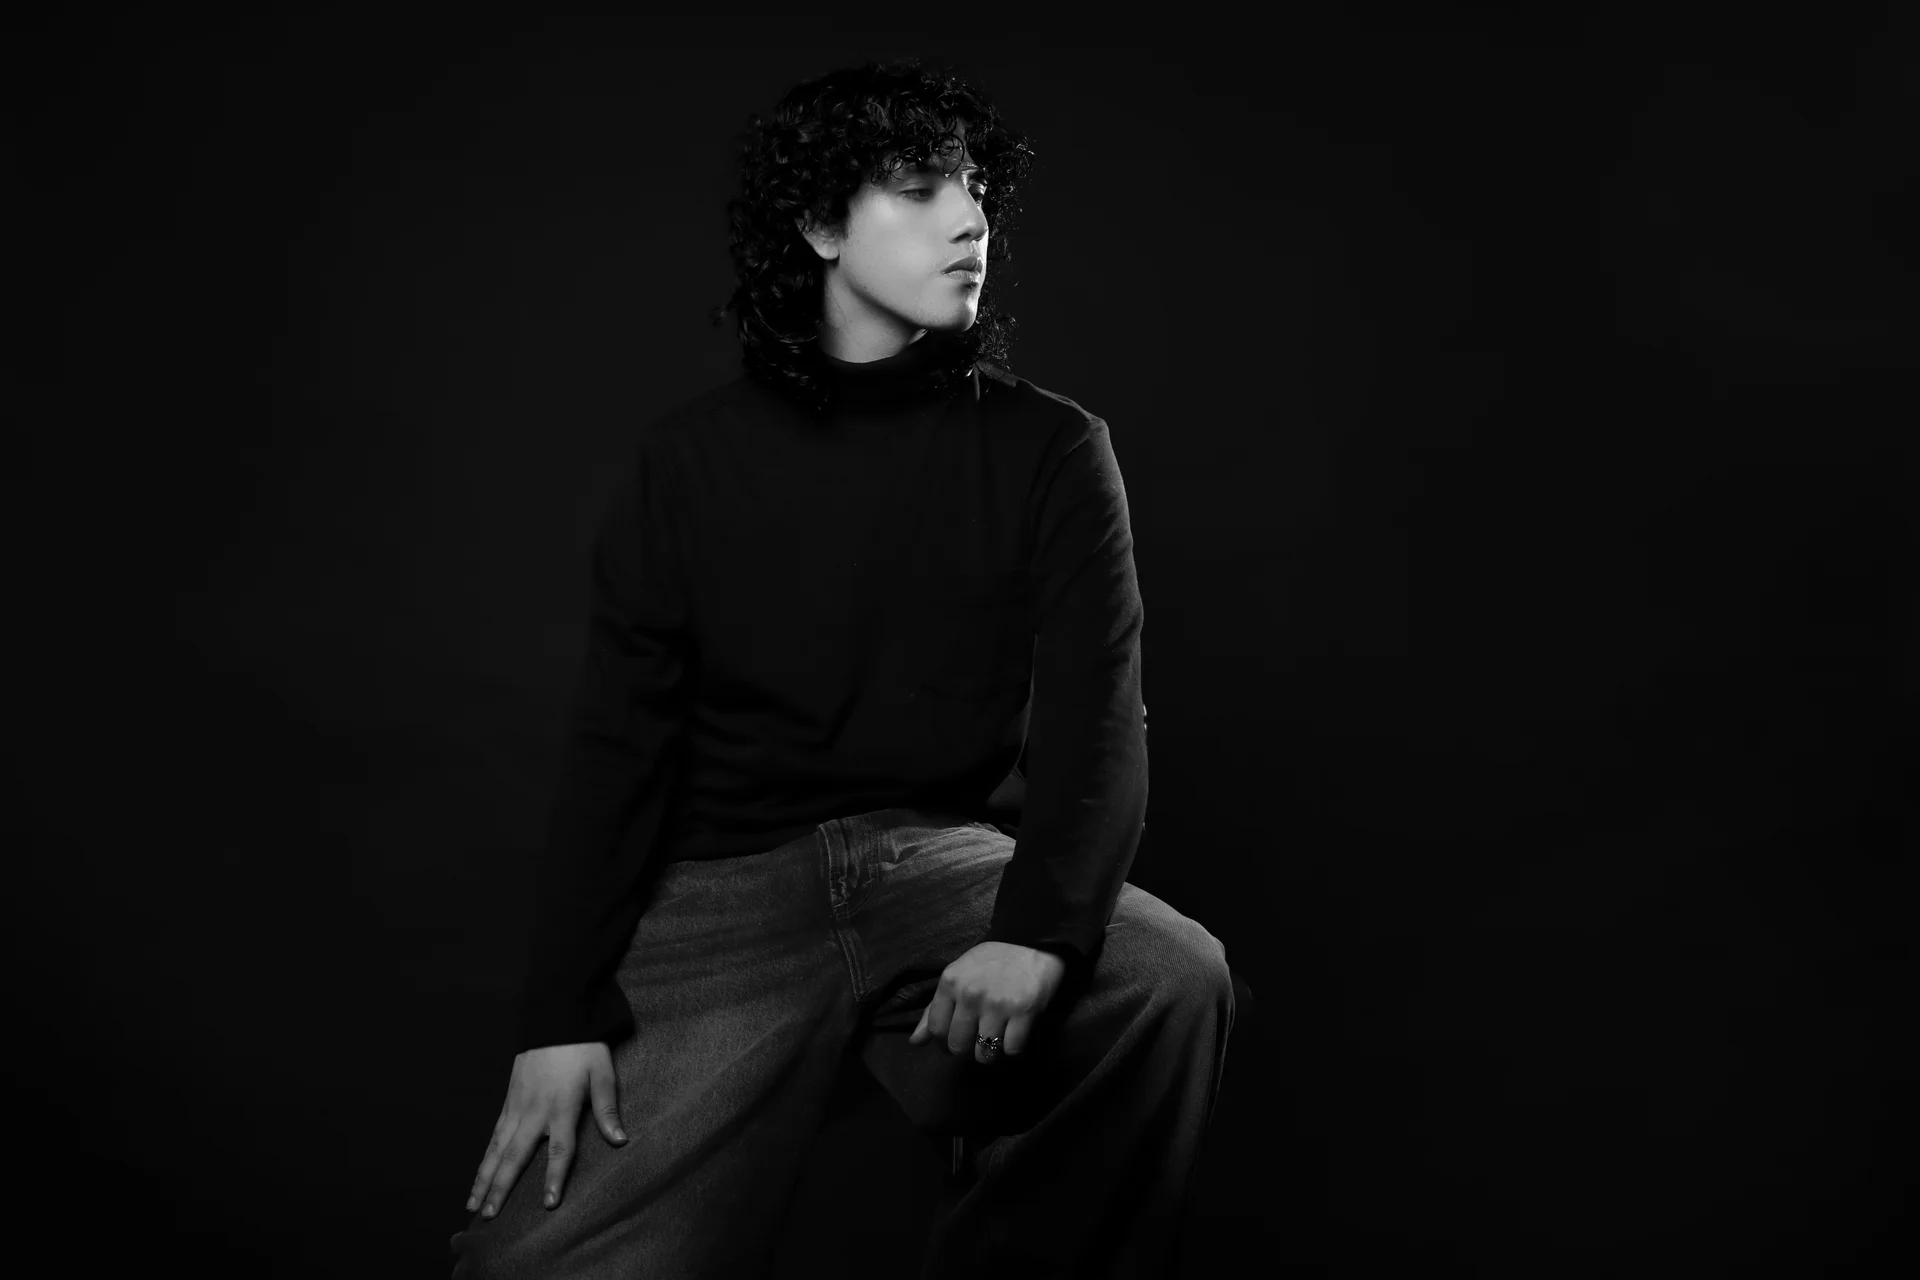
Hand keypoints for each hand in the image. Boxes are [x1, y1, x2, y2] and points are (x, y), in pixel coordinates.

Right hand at [465, 1042, 626, 1219]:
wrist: (554, 1017)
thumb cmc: (583, 1047)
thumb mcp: (603, 1073)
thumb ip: (608, 1109)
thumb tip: (620, 1140)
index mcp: (561, 1107)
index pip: (560, 1150)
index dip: (555, 1177)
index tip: (549, 1204)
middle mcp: (534, 1112)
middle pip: (515, 1157)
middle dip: (501, 1188)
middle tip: (488, 1216)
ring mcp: (517, 1108)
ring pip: (496, 1150)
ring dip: (484, 1178)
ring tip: (473, 1205)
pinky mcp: (508, 1101)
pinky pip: (493, 1136)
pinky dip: (483, 1158)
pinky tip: (478, 1175)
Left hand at [908, 941, 1068, 1063]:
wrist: (1031, 941)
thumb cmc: (991, 960)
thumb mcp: (957, 976)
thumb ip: (934, 1009)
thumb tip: (915, 1042)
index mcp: (950, 983)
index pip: (936, 1029)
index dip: (943, 1043)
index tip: (954, 1042)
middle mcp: (970, 995)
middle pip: (958, 1046)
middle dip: (967, 1049)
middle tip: (977, 1040)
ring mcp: (997, 1005)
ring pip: (985, 1054)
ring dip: (991, 1052)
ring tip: (996, 1039)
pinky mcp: (1024, 1012)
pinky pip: (1012, 1050)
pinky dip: (1013, 1048)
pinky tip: (1014, 1034)